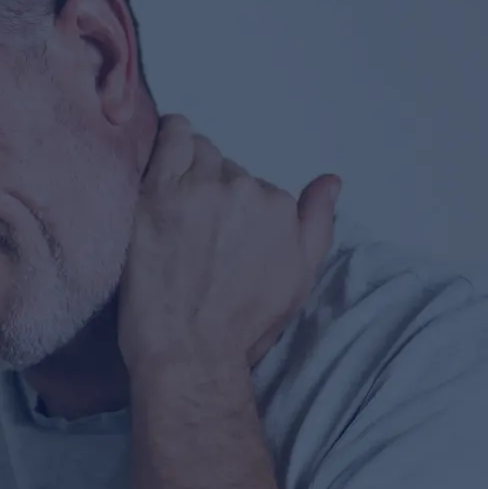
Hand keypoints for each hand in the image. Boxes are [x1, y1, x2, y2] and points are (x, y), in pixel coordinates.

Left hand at [117, 114, 341, 374]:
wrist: (189, 352)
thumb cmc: (243, 325)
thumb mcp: (299, 278)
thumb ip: (318, 223)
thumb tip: (330, 181)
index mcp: (280, 207)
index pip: (255, 185)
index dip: (234, 207)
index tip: (217, 230)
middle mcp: (244, 191)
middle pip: (226, 167)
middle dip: (212, 187)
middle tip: (192, 222)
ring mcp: (199, 190)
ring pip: (197, 153)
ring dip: (188, 167)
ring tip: (175, 199)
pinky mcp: (157, 195)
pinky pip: (168, 141)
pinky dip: (169, 136)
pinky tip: (165, 140)